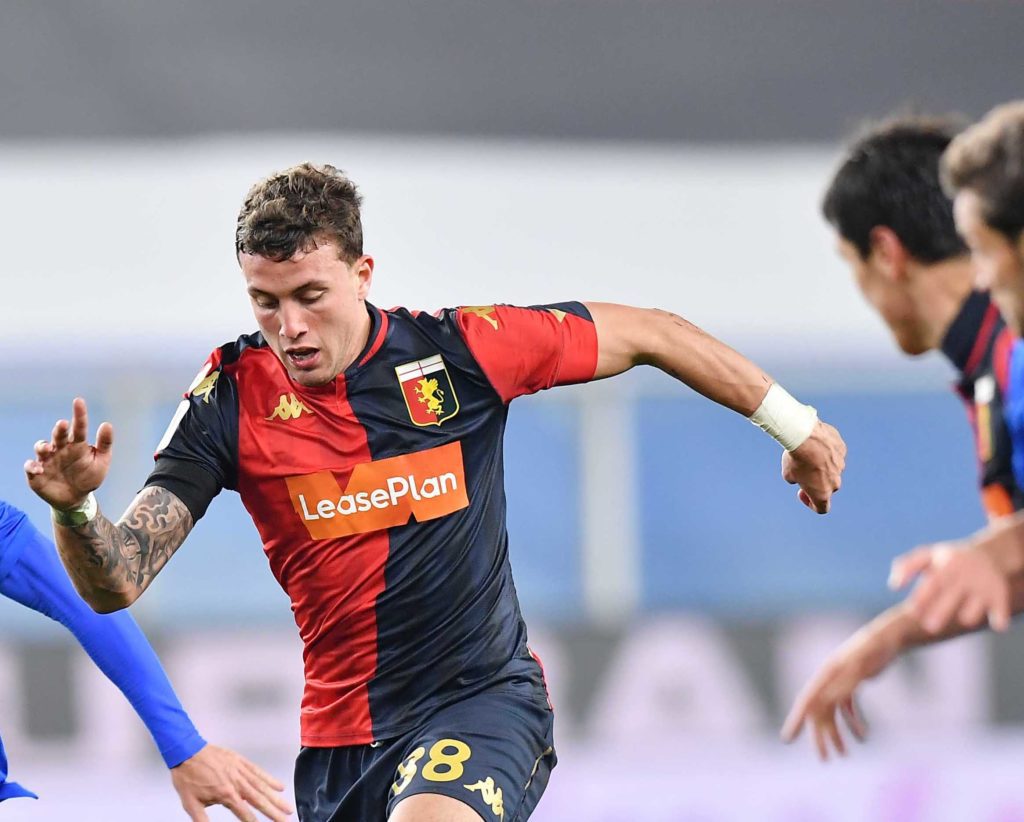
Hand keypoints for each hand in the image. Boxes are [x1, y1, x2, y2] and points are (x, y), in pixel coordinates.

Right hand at [24, 397, 113, 509]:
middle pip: (58, 435)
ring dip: (43, 446)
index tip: (79, 401)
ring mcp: (48, 460)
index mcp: (77, 444)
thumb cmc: (89, 476)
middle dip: (59, 429)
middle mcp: (61, 448)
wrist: (76, 498)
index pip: (79, 427)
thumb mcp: (101, 461)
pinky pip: (31, 467)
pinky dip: (32, 466)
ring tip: (48, 448)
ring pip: (41, 447)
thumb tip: (107, 424)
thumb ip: (104, 444)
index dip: (79, 415)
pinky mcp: (37, 474)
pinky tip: (38, 469)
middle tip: (63, 424)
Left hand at [170, 744, 292, 821]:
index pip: (244, 813)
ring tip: (288, 807)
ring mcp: (241, 771)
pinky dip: (270, 779)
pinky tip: (279, 787)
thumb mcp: (191, 804)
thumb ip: (202, 821)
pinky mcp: (241, 762)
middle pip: (260, 800)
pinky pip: (258, 772)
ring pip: (262, 786)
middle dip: (274, 812)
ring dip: (276, 798)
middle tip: (287, 820)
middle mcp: (237, 783)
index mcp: (226, 794)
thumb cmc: (188, 777)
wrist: (187, 751)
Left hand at [781, 420, 845, 513]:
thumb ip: (796, 480)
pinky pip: (835, 453)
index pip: (822, 508)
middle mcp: (835, 482)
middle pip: (827, 486)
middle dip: (816, 482)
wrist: (806, 436)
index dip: (810, 503)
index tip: (801, 492)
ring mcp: (841, 466)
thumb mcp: (788, 474)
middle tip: (802, 471)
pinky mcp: (842, 450)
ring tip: (807, 454)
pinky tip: (814, 443)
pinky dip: (826, 451)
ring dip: (821, 465)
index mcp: (822, 493)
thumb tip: (799, 477)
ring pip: (832, 469)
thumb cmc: (795, 458)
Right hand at [781, 625, 894, 759]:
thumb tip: (827, 702)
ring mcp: (840, 682)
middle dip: (820, 737)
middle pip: (818, 712)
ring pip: (832, 713)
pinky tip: (863, 736)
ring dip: (837, 733)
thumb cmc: (874, 648)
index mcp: (825, 675)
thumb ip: (845, 684)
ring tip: (843, 754)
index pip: (806, 701)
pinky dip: (853, 723)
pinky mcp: (852, 683)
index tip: (787, 739)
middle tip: (824, 759)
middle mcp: (829, 680)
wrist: (889, 636)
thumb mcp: (860, 667)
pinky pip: (847, 709)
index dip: (796, 721)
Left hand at [889, 541, 1011, 632]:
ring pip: (974, 609)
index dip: (922, 597)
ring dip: (967, 616)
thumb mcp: (927, 556)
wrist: (989, 555)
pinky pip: (1000, 613)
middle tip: (929, 626)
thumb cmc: (948, 560)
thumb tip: (893, 586)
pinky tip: (996, 624)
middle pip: (951, 598)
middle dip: (940, 613)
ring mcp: (984, 587)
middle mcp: (965, 576)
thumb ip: (907, 567)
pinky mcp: (1000, 596)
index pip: (933, 583)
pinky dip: (999, 620)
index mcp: (946, 567)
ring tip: (962, 616)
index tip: (912, 611)